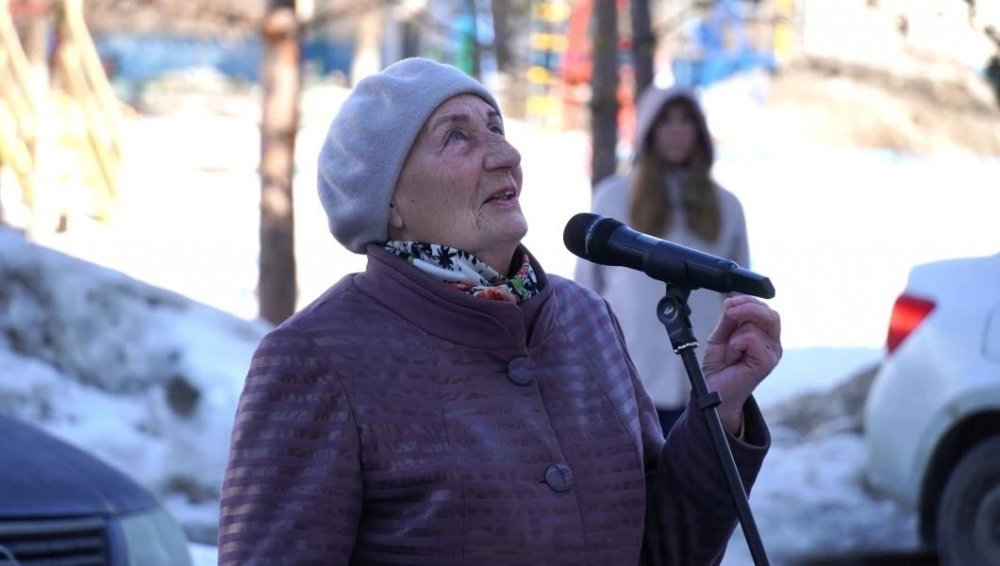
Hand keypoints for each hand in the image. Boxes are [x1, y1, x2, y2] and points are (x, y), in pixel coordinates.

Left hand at [701, 296, 781, 433]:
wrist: (714, 389)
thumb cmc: (720, 366)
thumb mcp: (721, 335)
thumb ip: (729, 319)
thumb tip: (732, 300)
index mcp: (765, 335)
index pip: (765, 309)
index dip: (747, 301)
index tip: (730, 304)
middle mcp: (773, 343)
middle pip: (770, 313)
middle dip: (746, 308)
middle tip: (729, 315)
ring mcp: (772, 353)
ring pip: (755, 325)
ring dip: (734, 335)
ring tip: (731, 351)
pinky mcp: (767, 361)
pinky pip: (751, 338)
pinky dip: (736, 344)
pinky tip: (734, 358)